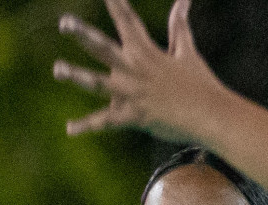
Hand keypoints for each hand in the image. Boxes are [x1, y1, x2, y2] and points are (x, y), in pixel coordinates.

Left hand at [54, 0, 223, 141]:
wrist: (210, 114)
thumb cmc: (200, 82)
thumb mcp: (187, 50)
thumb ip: (179, 25)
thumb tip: (183, 0)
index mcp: (146, 51)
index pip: (127, 21)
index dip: (115, 4)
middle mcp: (135, 69)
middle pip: (104, 48)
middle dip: (83, 34)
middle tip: (64, 22)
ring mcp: (133, 93)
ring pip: (99, 83)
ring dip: (77, 76)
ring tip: (57, 69)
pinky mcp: (134, 116)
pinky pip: (106, 122)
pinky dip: (87, 126)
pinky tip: (69, 129)